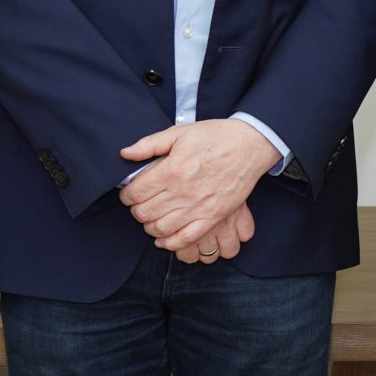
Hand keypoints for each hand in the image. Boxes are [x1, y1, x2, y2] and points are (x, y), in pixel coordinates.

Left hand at [119, 118, 281, 254]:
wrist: (249, 144)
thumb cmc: (215, 136)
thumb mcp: (179, 132)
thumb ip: (149, 144)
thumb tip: (125, 154)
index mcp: (171, 170)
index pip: (135, 193)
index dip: (126, 195)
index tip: (130, 193)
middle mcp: (182, 192)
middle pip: (144, 213)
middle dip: (136, 210)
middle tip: (140, 204)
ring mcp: (198, 207)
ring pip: (160, 228)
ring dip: (149, 226)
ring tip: (152, 217)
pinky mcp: (213, 217)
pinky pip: (185, 239)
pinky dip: (170, 243)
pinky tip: (164, 238)